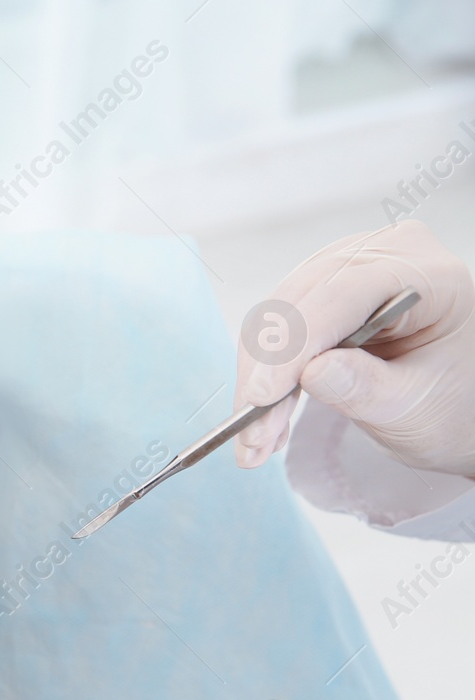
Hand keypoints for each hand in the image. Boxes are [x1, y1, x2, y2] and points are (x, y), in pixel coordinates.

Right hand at [235, 220, 474, 475]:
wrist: (453, 406)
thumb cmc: (450, 403)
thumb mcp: (414, 407)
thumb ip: (365, 388)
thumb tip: (310, 372)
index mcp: (431, 275)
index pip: (345, 293)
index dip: (296, 344)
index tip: (263, 396)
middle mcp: (385, 255)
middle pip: (301, 302)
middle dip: (269, 372)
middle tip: (253, 435)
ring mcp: (350, 267)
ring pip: (277, 316)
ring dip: (258, 378)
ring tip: (258, 437)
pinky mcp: (322, 289)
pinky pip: (276, 327)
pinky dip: (264, 373)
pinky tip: (265, 413)